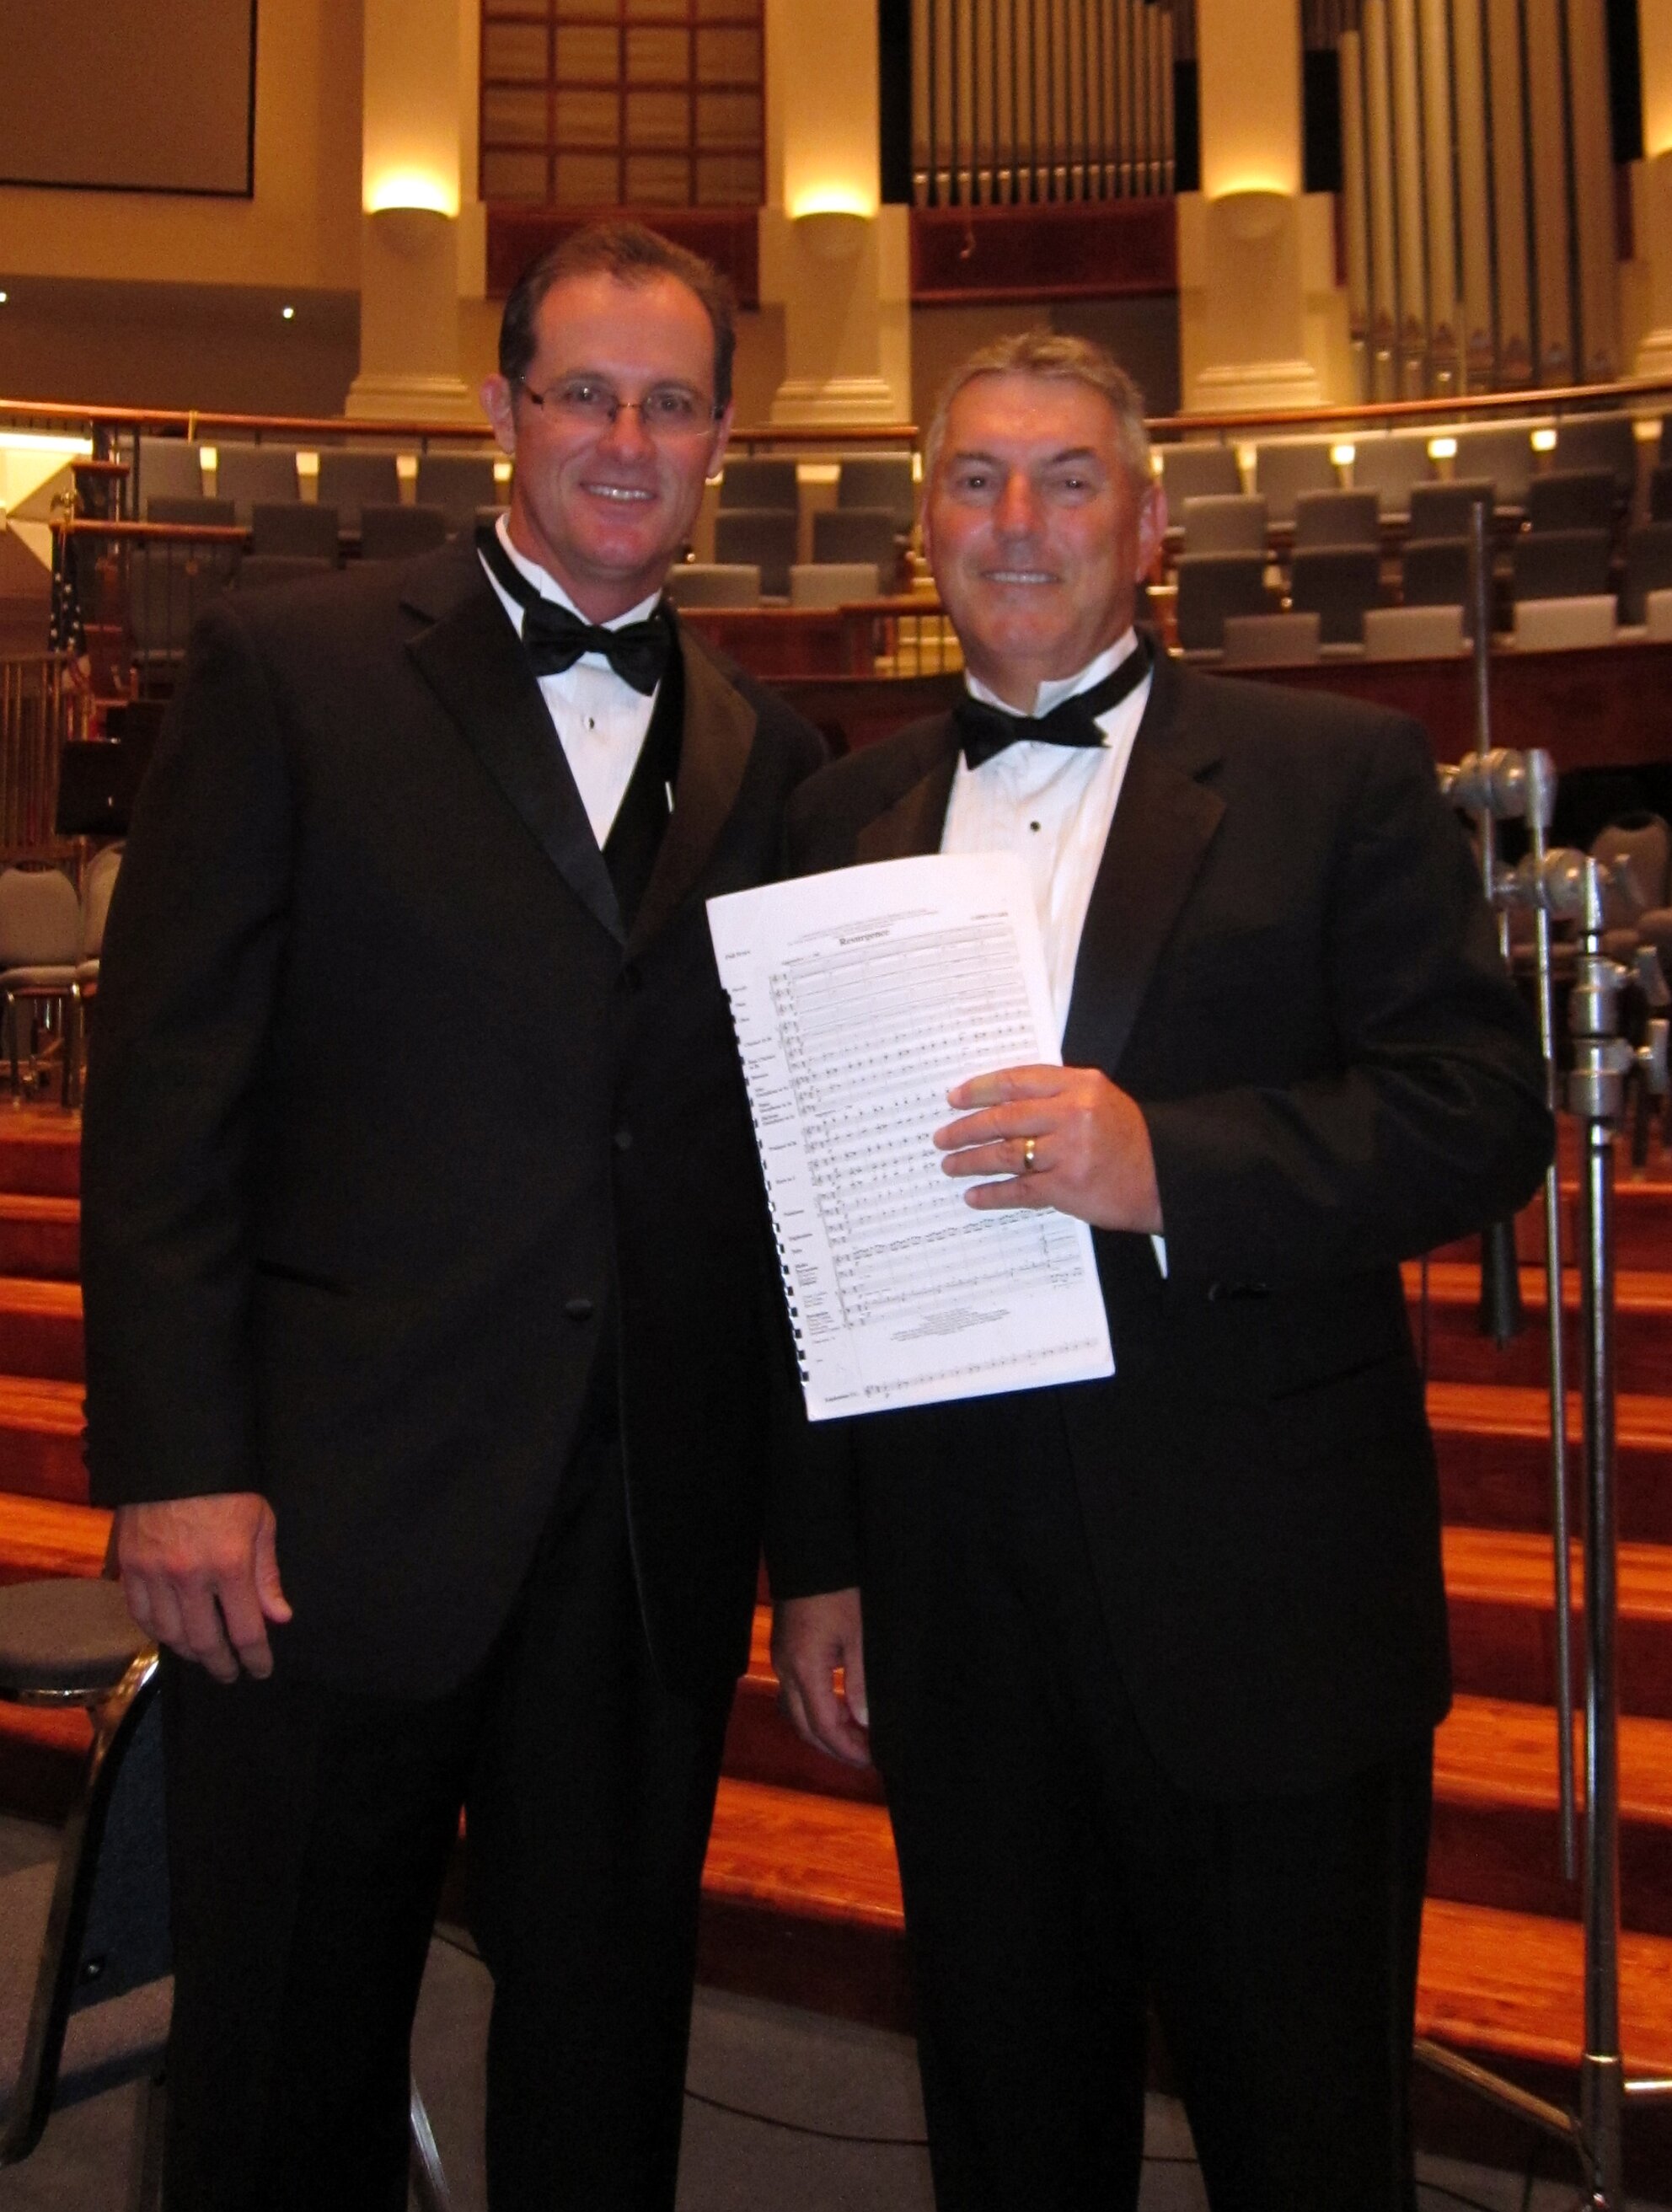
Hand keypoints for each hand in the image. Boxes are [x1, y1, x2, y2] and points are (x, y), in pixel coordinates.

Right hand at [115, 1493, 292, 1683]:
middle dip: (221, 1664)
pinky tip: (172, 1635)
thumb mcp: (261, 1522)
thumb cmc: (227, 1487)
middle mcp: (190, 1576)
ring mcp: (155, 1573)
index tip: (261, 1669)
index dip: (255, 1657)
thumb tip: (279, 1617)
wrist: (176, 1456)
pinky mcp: (130, 1567)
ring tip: (205, 1656)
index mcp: (230, 1564)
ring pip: (170, 1635)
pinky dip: (157, 1632)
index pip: (245, 1630)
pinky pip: (141, 1615)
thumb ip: (267, 1574)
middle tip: (231, 1673)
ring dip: (190, 1653)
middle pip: (205, 1642)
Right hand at [771, 1587, 870, 1769]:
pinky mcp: (783, 1651)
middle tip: (864, 1755)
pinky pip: (792, 1694)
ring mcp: (780, 1660)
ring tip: (852, 1735)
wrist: (811, 1556)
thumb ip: (860, 1682)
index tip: (871, 1758)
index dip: (847, 1748)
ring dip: (821, 1730)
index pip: (823, 1726)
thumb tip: (865, 1721)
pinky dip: (813, 1709)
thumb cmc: (839, 1592)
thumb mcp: (858, 1636)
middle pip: (804, 1727)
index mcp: (805, 1669)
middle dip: (833, 1747)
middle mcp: (786, 1670)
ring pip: (795, 1713)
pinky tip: (835, 1707)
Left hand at [934, 1063, 1162, 1232]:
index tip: (955, 1097)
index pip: (1017, 1081)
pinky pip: (1019, 1190)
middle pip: (1004, 1117)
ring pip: (1006, 1153)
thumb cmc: (1132, 1139)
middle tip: (942, 1136)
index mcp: (1080, 1085)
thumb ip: (1059, 1094)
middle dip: (966, 1128)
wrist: (1167, 1177)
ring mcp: (1069, 1152)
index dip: (980, 1089)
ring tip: (950, 1165)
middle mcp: (1072, 1114)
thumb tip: (1002, 1102)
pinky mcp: (1067, 1187)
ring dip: (971, 1160)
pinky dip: (993, 1193)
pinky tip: (974, 1196)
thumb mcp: (1101, 1100)